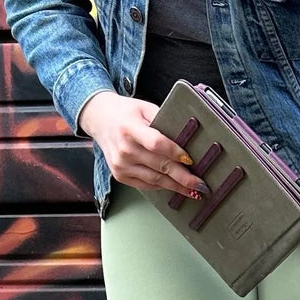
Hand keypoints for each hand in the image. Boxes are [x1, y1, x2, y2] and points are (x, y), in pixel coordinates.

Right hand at [77, 92, 208, 200]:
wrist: (99, 120)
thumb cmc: (126, 113)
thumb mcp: (144, 108)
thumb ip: (164, 121)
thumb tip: (187, 140)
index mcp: (130, 128)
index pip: (157, 143)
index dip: (175, 153)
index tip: (191, 160)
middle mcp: (124, 149)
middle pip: (160, 166)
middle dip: (183, 177)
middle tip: (201, 185)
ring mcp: (121, 165)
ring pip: (155, 179)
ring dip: (176, 187)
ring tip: (193, 191)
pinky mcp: (120, 176)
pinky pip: (146, 185)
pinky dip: (162, 186)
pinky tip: (175, 188)